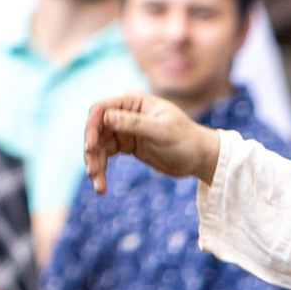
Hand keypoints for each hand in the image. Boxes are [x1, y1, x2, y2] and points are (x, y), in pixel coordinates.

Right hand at [84, 92, 221, 191]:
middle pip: (96, 129)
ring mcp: (124, 130)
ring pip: (99, 145)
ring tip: (99, 187)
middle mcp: (125, 114)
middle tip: (93, 172)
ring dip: (95, 164)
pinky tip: (102, 186)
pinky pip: (106, 156)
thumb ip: (135, 124)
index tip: (90, 147)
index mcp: (133, 103)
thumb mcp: (162, 132)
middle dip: (92, 151)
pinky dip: (102, 169)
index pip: (102, 109)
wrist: (200, 158)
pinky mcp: (127, 146)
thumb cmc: (186, 140)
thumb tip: (107, 117)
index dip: (92, 127)